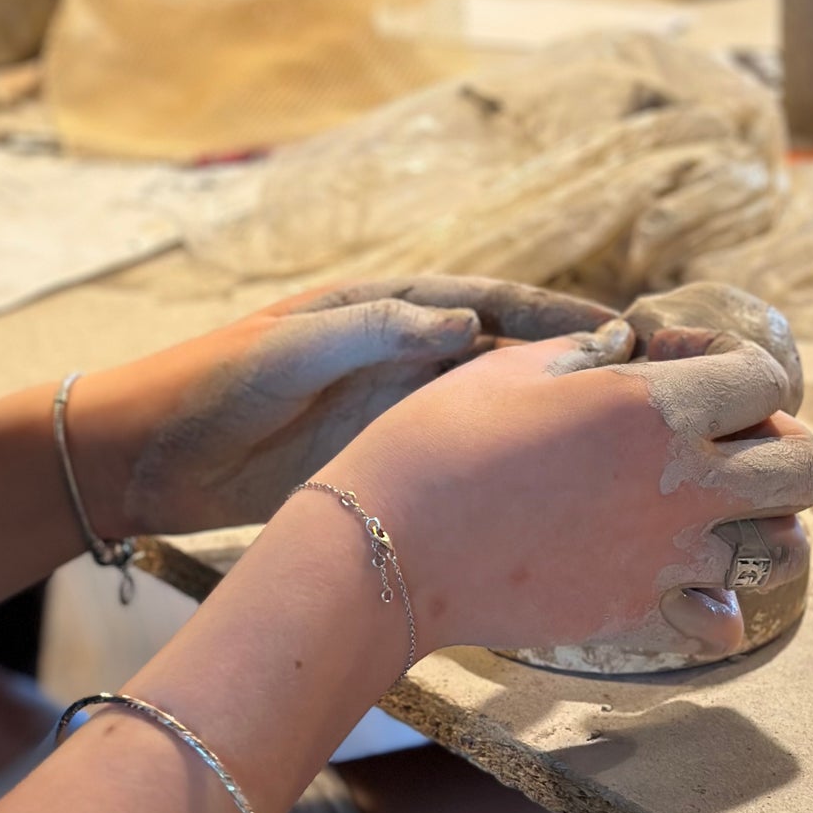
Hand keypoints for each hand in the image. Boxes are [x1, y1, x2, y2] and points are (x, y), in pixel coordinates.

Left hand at [68, 277, 612, 538]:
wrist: (148, 454)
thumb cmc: (215, 379)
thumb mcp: (295, 346)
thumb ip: (377, 328)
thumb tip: (465, 323)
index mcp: (394, 309)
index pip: (497, 306)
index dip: (565, 321)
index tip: (632, 337)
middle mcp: (413, 356)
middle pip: (520, 359)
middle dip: (591, 374)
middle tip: (665, 397)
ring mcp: (406, 413)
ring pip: (508, 416)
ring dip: (569, 430)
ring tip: (638, 455)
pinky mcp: (392, 465)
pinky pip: (472, 467)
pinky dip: (522, 479)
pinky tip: (572, 505)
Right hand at [325, 325, 812, 661]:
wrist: (388, 548)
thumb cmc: (441, 439)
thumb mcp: (518, 366)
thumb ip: (593, 354)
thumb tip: (629, 348)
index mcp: (655, 408)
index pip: (764, 380)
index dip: (742, 370)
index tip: (698, 371)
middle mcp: (678, 485)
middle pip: (807, 471)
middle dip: (786, 447)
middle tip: (732, 441)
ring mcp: (663, 557)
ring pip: (776, 547)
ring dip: (754, 520)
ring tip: (704, 505)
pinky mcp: (635, 612)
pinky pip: (718, 615)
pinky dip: (716, 601)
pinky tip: (682, 577)